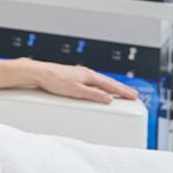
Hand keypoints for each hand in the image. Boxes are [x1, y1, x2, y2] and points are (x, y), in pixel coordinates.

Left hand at [24, 59, 138, 103]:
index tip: (134, 96)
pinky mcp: (73, 77)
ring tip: (120, 93)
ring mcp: (79, 74)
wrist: (37, 73)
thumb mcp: (75, 90)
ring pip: (100, 81)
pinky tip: (100, 90)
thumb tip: (108, 98)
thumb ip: (93, 95)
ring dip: (111, 87)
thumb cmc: (53, 80)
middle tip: (133, 95)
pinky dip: (101, 86)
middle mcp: (85, 73)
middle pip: (107, 82)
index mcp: (88, 75)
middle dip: (121, 88)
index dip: (123, 91)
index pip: (110, 84)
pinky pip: (92, 82)